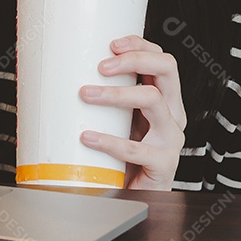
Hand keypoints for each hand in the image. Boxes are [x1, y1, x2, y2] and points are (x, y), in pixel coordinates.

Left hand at [79, 35, 186, 190]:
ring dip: (116, 93)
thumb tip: (67, 75)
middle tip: (101, 67)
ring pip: (153, 99)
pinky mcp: (164, 163)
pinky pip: (138, 148)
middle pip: (167, 68)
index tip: (111, 44)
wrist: (136, 196)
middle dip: (134, 59)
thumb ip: (110, 99)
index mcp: (165, 99)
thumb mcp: (121, 121)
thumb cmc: (126, 156)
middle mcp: (173, 113)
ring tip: (86, 95)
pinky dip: (110, 140)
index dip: (140, 45)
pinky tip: (88, 138)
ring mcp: (172, 138)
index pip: (162, 59)